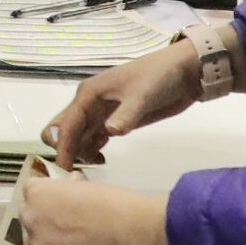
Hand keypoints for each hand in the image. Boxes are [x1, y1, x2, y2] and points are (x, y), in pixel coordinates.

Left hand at [15, 171, 175, 244]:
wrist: (132, 231)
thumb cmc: (114, 202)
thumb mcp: (87, 186)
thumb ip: (69, 190)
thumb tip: (71, 187)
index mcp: (38, 192)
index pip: (31, 192)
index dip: (47, 198)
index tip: (60, 204)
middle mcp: (31, 217)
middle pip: (30, 218)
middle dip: (45, 220)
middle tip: (68, 225)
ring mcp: (38, 244)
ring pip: (34, 243)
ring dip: (48, 243)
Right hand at [48, 38, 205, 167]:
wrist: (183, 73)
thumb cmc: (159, 78)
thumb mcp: (142, 95)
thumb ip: (125, 114)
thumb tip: (108, 132)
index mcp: (89, 94)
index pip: (66, 124)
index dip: (62, 147)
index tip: (64, 169)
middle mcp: (89, 104)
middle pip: (63, 129)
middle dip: (63, 149)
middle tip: (74, 171)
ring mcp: (100, 113)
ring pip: (77, 137)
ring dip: (77, 153)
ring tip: (88, 171)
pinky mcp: (113, 121)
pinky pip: (92, 139)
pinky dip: (91, 151)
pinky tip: (101, 161)